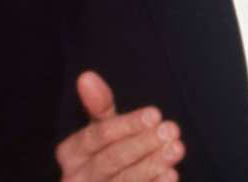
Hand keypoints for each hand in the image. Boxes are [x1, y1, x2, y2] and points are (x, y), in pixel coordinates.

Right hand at [56, 71, 184, 181]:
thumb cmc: (106, 153)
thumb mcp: (102, 129)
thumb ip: (99, 105)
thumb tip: (86, 76)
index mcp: (70, 153)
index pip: (97, 136)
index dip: (126, 125)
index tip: (155, 113)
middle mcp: (76, 178)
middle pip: (110, 160)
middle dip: (142, 144)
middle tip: (172, 129)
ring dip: (152, 165)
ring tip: (176, 148)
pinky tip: (171, 175)